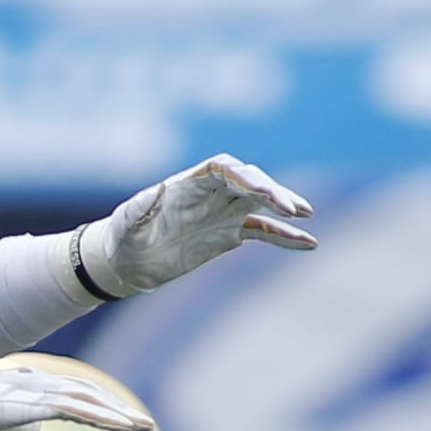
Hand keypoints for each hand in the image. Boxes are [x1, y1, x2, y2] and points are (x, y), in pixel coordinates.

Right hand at [0, 352, 148, 430]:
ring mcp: (37, 390)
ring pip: (90, 400)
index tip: (122, 424)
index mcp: (29, 385)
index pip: (74, 395)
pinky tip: (122, 428)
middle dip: (119, 412)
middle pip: (89, 394)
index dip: (101, 408)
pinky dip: (104, 419)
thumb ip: (14, 425)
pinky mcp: (35, 402)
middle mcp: (38, 382)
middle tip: (144, 429)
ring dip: (120, 416)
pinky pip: (78, 410)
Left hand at [73, 154, 316, 297]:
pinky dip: (284, 237)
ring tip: (306, 215)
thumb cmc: (121, 237)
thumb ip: (140, 206)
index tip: (262, 190)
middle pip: (249, 182)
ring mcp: (222, 213)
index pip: (225, 169)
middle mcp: (211, 193)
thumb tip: (156, 190)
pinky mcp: (228, 235)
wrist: (125, 262)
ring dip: (283, 206)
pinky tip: (308, 244)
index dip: (246, 175)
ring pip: (261, 203)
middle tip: (293, 209)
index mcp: (189, 184)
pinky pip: (262, 231)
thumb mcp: (125, 222)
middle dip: (271, 191)